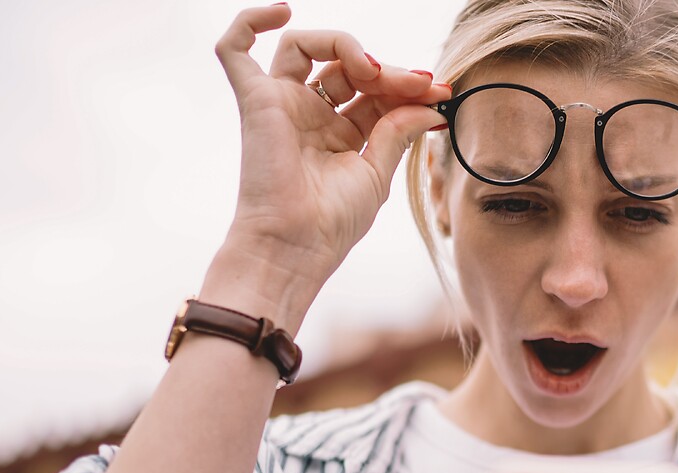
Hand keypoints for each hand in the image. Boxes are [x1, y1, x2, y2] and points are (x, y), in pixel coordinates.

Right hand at [206, 5, 449, 325]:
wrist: (296, 245)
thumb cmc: (332, 222)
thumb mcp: (377, 173)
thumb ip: (399, 131)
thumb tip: (432, 104)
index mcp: (339, 134)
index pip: (374, 92)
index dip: (407, 86)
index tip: (441, 91)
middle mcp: (309, 116)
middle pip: (347, 68)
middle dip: (388, 71)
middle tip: (419, 83)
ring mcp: (281, 105)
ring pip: (308, 48)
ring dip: (346, 47)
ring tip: (372, 69)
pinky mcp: (254, 101)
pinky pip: (236, 50)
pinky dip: (251, 20)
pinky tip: (282, 10)